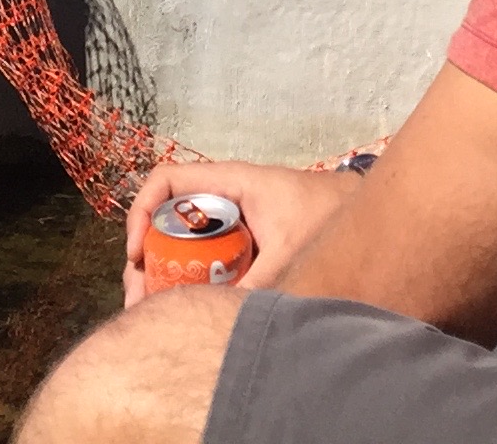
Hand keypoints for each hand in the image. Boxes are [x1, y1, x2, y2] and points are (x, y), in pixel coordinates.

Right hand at [123, 159, 363, 305]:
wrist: (359, 214)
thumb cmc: (325, 215)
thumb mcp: (291, 249)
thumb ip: (261, 279)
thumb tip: (224, 316)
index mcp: (228, 182)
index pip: (166, 180)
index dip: (141, 210)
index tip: (137, 252)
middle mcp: (220, 200)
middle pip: (163, 220)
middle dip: (144, 257)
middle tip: (138, 298)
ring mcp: (227, 223)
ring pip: (179, 243)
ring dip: (160, 274)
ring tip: (150, 313)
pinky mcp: (237, 246)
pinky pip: (201, 260)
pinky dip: (186, 283)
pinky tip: (182, 312)